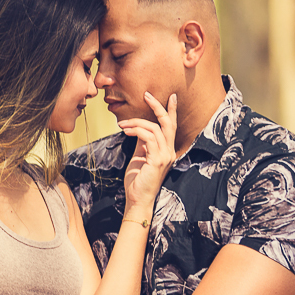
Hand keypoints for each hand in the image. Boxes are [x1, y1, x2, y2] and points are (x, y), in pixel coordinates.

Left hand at [117, 92, 176, 210]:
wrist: (137, 199)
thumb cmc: (137, 181)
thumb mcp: (139, 157)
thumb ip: (142, 143)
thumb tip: (139, 128)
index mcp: (167, 150)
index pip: (171, 127)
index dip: (170, 111)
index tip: (169, 97)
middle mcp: (169, 152)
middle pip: (168, 123)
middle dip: (158, 107)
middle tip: (147, 95)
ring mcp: (165, 156)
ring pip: (154, 128)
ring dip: (136, 123)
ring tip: (123, 124)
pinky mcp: (158, 160)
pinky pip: (149, 138)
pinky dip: (137, 131)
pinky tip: (126, 131)